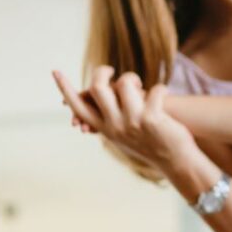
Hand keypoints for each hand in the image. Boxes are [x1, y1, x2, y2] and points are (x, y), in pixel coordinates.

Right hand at [52, 66, 198, 173]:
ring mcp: (133, 122)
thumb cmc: (152, 144)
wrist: (177, 162)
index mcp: (106, 129)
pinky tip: (164, 93)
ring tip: (141, 86)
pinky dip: (161, 88)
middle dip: (102, 72)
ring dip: (133, 79)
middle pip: (98, 88)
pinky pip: (154, 90)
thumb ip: (112, 117)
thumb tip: (99, 95)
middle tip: (111, 70)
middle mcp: (116, 126)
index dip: (66, 89)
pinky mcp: (152, 118)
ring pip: (124, 84)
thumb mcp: (125, 134)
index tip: (55, 72)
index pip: (80, 108)